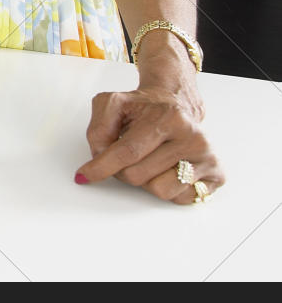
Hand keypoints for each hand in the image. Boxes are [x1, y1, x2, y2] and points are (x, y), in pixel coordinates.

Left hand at [77, 46, 223, 204]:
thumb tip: (98, 155)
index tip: (85, 176)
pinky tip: (167, 168)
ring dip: (146, 181)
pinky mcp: (217, 174)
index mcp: (168, 117)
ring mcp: (207, 157)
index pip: (127, 152)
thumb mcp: (112, 103)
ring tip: (149, 160)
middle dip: (122, 170)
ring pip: (160, 191)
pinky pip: (181, 198)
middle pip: (138, 176)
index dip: (102, 166)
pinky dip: (167, 188)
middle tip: (129, 155)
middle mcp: (193, 137)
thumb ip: (99, 126)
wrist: (176, 103)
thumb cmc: (144, 108)